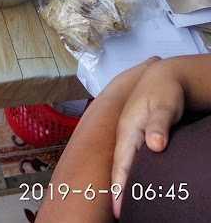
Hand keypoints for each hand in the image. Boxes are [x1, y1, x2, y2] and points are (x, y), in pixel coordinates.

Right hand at [111, 60, 184, 217]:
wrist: (164, 75)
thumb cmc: (165, 90)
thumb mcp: (164, 106)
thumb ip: (159, 125)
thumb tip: (154, 146)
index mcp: (128, 129)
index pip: (122, 162)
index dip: (120, 185)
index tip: (119, 208)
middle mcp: (125, 133)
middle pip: (118, 165)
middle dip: (118, 189)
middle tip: (119, 213)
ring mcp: (129, 134)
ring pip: (123, 161)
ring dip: (122, 181)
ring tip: (122, 202)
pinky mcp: (135, 134)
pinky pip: (128, 157)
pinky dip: (127, 171)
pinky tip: (131, 179)